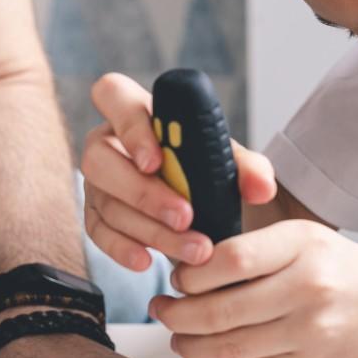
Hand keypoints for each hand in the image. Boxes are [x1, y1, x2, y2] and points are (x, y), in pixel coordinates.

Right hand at [82, 73, 276, 270]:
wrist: (199, 205)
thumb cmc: (204, 169)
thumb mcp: (227, 161)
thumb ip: (248, 167)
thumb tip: (262, 188)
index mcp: (138, 112)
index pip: (113, 96)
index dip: (129, 126)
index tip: (156, 161)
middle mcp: (108, 142)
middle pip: (99, 159)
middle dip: (143, 192)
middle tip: (184, 217)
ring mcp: (97, 180)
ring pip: (106, 203)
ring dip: (151, 230)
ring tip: (193, 249)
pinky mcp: (94, 214)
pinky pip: (98, 232)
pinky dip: (122, 249)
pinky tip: (147, 261)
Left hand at [150, 220, 357, 357]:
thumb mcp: (314, 240)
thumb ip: (260, 248)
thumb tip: (196, 260)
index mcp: (306, 245)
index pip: (230, 257)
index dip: (191, 271)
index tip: (179, 274)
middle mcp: (308, 288)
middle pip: (219, 308)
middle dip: (176, 312)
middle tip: (163, 306)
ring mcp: (308, 332)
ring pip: (225, 345)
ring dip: (187, 342)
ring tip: (176, 331)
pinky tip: (201, 353)